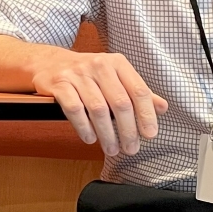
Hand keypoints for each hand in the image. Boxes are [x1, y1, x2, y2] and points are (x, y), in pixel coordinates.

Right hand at [28, 49, 167, 156]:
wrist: (49, 62)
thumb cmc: (88, 74)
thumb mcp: (115, 77)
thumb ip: (137, 92)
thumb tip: (162, 107)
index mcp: (118, 63)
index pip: (139, 90)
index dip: (147, 115)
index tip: (150, 134)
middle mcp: (99, 65)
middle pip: (120, 103)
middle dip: (128, 130)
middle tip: (131, 149)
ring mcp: (78, 74)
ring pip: (98, 109)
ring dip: (107, 134)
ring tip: (111, 149)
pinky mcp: (60, 84)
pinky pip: (75, 110)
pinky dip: (84, 128)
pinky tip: (90, 138)